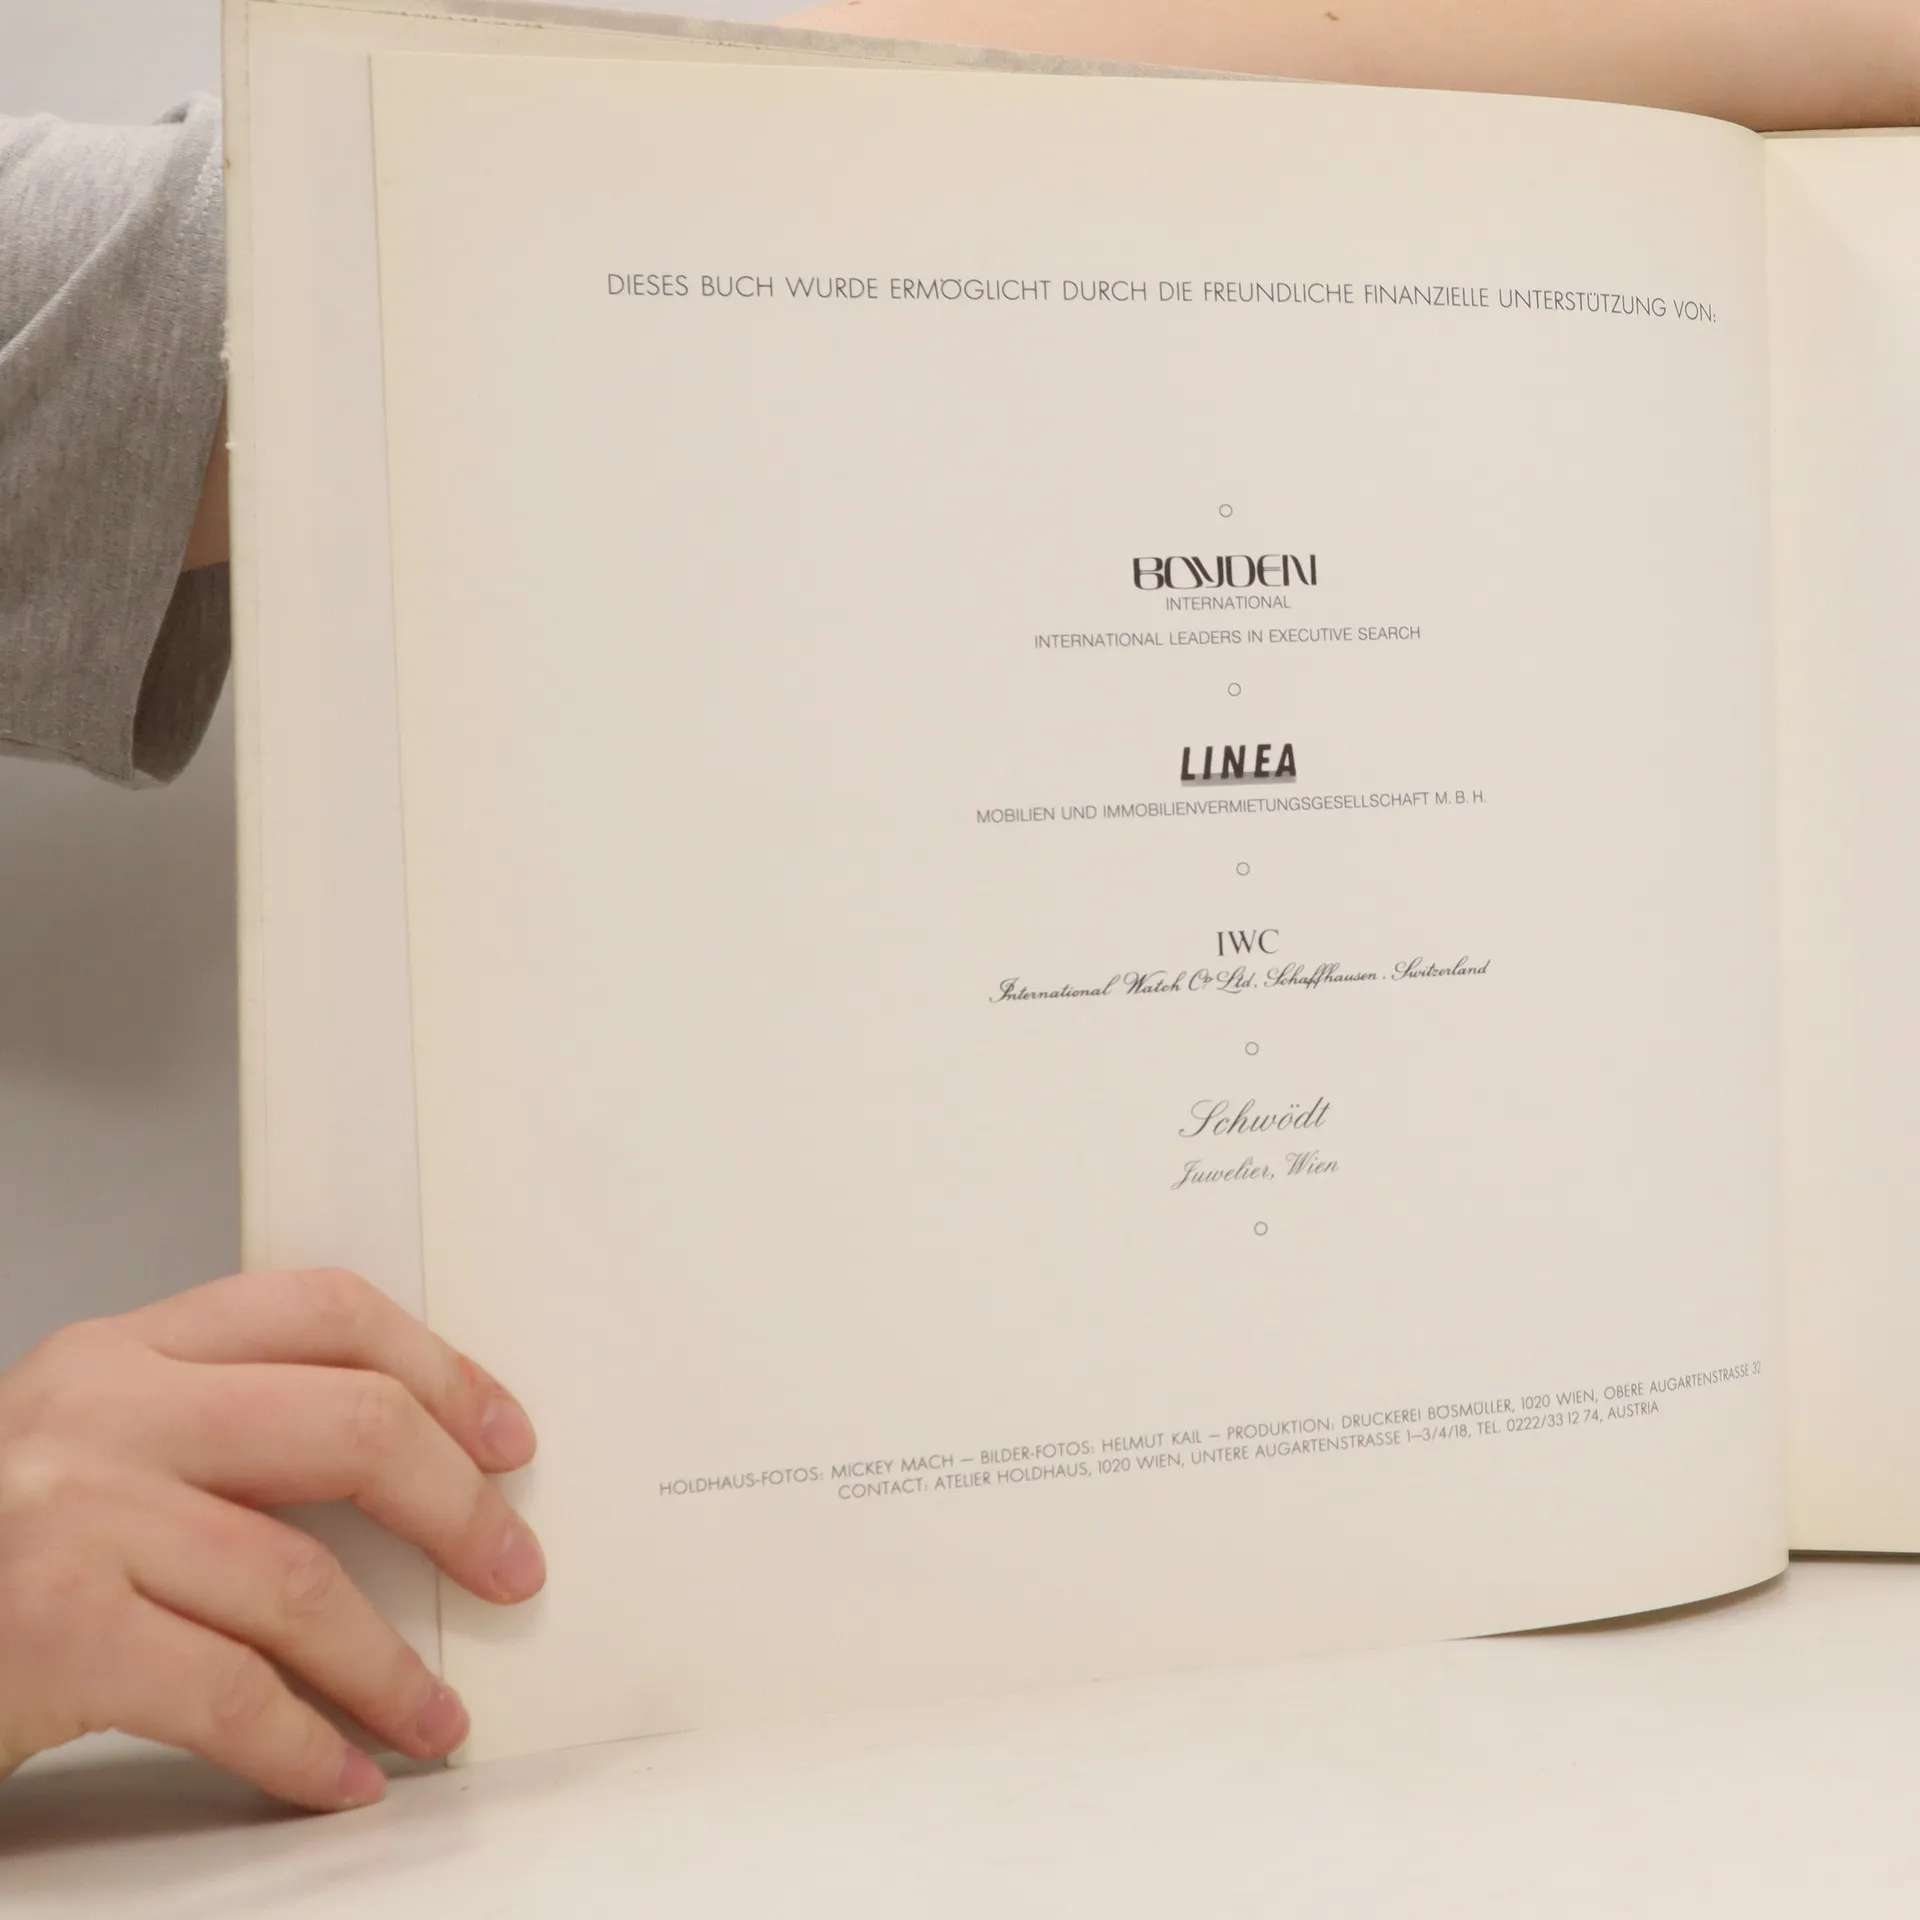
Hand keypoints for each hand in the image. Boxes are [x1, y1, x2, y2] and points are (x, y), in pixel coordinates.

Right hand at [0, 1269, 541, 1810]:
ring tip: (432, 1714)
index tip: (505, 1439)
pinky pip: (231, 1693)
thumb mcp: (92, 1451)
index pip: (325, 1310)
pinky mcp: (48, 1630)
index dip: (442, 1370)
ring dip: (390, 1668)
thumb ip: (218, 1432)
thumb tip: (413, 1471)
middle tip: (510, 1568)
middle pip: (349, 1425)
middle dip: (458, 1508)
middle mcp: (99, 1410)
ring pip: (301, 1579)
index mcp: (123, 1349)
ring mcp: (70, 1516)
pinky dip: (307, 1745)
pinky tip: (342, 1770)